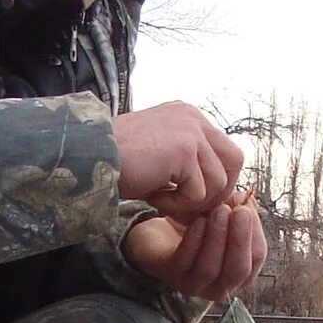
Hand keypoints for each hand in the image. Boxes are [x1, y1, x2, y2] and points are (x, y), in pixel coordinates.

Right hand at [113, 100, 243, 217]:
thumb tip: (215, 194)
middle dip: (219, 190)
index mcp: (188, 116)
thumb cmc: (117, 161)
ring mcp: (190, 132)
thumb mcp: (160, 156)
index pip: (225, 149)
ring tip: (160, 197)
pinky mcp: (184, 151)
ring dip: (190, 201)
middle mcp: (193, 118)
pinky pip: (197, 193)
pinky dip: (175, 204)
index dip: (216, 179)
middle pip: (234, 161)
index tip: (194, 198)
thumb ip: (187, 164)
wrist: (88, 157)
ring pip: (217, 182)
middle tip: (190, 206)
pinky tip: (153, 195)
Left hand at [122, 198, 267, 302]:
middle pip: (237, 270)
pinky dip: (194, 240)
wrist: (158, 234)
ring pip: (210, 269)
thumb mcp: (221, 215)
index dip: (254, 232)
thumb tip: (247, 200)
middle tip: (240, 212)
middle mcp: (219, 285)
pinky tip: (198, 221)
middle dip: (240, 239)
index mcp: (238, 273)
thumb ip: (238, 208)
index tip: (247, 207)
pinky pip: (185, 261)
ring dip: (218, 237)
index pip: (256, 258)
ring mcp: (194, 284)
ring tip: (219, 211)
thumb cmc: (194, 228)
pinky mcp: (171, 275)